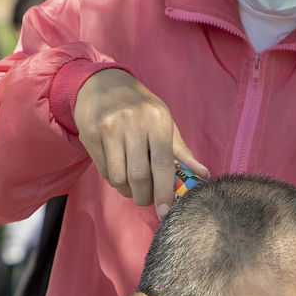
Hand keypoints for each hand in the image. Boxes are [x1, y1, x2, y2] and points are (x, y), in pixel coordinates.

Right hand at [74, 69, 208, 216]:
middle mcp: (133, 123)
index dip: (165, 192)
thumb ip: (181, 151)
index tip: (167, 211)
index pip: (163, 164)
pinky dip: (115, 181)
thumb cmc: (140, 106)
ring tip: (134, 188)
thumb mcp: (164, 120)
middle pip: (140, 176)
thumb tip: (204, 175)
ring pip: (119, 178)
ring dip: (129, 192)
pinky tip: (121, 173)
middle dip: (145, 197)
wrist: (101, 84)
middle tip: (149, 200)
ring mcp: (109, 129)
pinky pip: (105, 171)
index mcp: (157, 120)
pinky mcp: (91, 136)